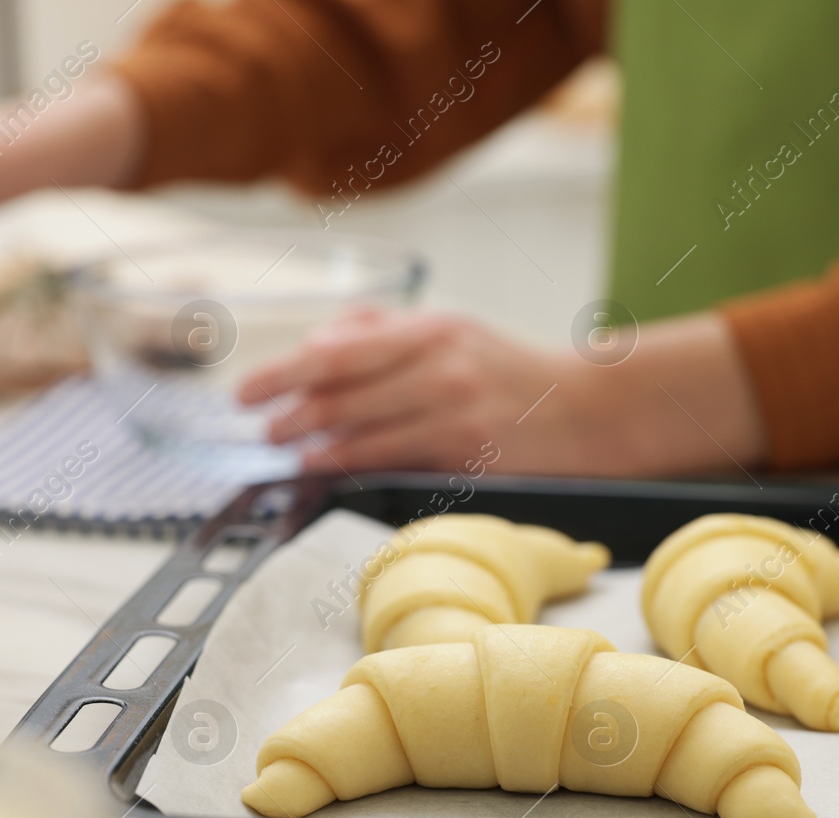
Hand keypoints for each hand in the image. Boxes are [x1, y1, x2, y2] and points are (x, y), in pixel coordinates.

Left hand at [237, 308, 768, 477]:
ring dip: (313, 442)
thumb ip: (384, 333)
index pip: (339, 349)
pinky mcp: (469, 454)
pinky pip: (394, 460)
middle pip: (342, 389)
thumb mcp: (453, 333)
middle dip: (289, 409)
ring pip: (363, 428)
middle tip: (261, 424)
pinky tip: (325, 467)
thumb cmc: (512, 374)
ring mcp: (455, 412)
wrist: (591, 411)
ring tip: (283, 450)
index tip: (247, 388)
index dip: (284, 370)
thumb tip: (319, 344)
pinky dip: (351, 463)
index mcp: (432, 329)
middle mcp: (440, 365)